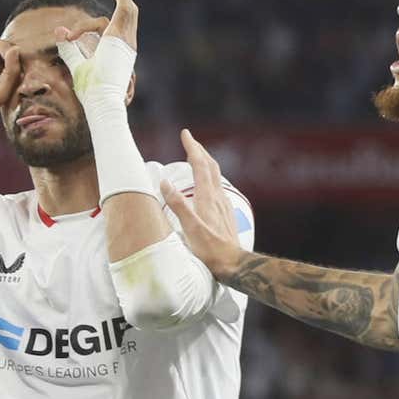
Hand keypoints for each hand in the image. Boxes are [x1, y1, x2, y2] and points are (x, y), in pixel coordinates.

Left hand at [55, 0, 138, 103]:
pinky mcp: (122, 36)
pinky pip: (125, 11)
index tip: (65, 35)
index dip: (82, 27)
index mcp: (117, 49)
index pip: (103, 26)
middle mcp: (125, 43)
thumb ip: (70, 47)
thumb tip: (58, 31)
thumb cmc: (93, 90)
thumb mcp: (78, 64)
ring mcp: (126, 39)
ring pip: (126, 8)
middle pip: (124, 11)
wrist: (102, 100)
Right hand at [160, 130, 244, 279]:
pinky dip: (209, 176)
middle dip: (199, 150)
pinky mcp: (225, 213)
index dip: (192, 147)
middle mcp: (217, 197)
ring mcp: (223, 205)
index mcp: (207, 197)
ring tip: (196, 156)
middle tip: (189, 139)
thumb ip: (178, 205)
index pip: (200, 165)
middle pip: (211, 166)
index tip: (185, 133)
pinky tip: (207, 184)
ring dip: (205, 162)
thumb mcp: (190, 228)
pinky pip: (217, 187)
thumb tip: (165, 182)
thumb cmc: (211, 250)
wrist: (234, 265)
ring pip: (216, 176)